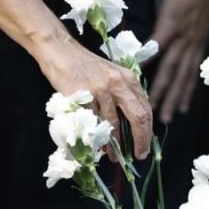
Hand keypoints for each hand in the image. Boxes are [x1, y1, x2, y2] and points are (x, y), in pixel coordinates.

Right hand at [35, 32, 152, 160]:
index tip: (145, 146)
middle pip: (137, 117)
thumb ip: (124, 94)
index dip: (147, 131)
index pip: (145, 109)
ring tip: (114, 156)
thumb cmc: (85, 66)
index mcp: (128, 78)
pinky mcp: (83, 96)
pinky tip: (98, 146)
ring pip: (113, 124)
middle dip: (141, 140)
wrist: (61, 52)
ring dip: (115, 144)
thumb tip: (134, 124)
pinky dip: (96, 137)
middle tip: (139, 155)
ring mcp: (100, 90)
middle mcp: (118, 83)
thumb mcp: (112, 75)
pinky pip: (93, 122)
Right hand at [149, 0, 208, 122]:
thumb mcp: (197, 17)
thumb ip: (187, 33)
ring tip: (154, 106)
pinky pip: (158, 46)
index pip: (192, 74)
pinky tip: (140, 73)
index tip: (183, 110)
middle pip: (182, 78)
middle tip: (166, 120)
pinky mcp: (170, 24)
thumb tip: (177, 43)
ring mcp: (181, 36)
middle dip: (174, 100)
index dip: (187, 93)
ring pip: (171, 69)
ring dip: (163, 89)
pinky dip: (149, 60)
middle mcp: (192, 44)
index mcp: (198, 43)